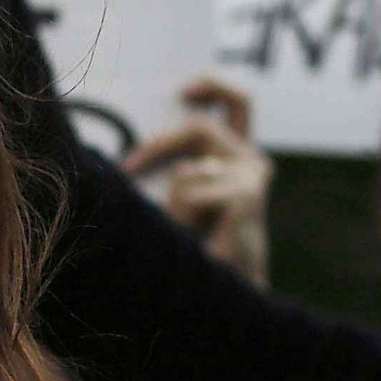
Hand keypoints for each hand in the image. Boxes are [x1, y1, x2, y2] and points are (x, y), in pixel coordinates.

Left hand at [121, 76, 271, 285]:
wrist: (228, 294)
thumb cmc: (200, 247)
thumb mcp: (184, 196)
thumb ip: (175, 164)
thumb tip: (134, 148)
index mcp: (241, 156)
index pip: (239, 103)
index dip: (213, 86)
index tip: (183, 90)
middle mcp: (252, 163)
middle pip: (200, 127)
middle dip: (159, 145)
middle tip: (129, 167)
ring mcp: (251, 178)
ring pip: (185, 170)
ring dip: (171, 204)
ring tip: (184, 232)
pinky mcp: (244, 195)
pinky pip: (189, 190)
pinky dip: (180, 215)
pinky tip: (197, 238)